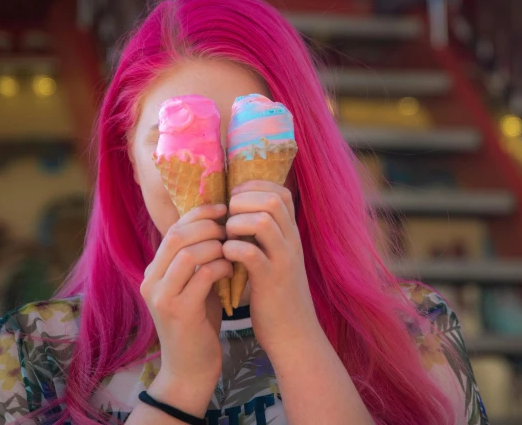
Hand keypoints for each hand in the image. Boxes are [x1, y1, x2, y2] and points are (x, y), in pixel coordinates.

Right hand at [139, 204, 231, 413]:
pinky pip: (201, 276)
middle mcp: (150, 280)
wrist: (190, 369)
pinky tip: (231, 268)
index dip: (199, 214)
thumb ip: (200, 260)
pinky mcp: (177, 311)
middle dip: (208, 225)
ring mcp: (161, 296)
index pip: (173, 228)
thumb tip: (220, 224)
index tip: (223, 208)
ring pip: (187, 253)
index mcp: (154, 271)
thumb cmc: (199, 324)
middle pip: (176, 235)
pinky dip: (220, 266)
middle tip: (230, 225)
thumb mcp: (195, 285)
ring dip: (215, 245)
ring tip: (232, 247)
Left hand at [223, 181, 321, 351]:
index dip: (255, 187)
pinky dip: (233, 249)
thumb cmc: (277, 296)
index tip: (235, 198)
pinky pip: (251, 253)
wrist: (294, 335)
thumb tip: (239, 214)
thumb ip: (265, 237)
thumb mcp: (276, 259)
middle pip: (273, 199)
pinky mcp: (270, 281)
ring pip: (263, 221)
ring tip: (227, 236)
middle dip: (244, 200)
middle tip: (228, 217)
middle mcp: (291, 242)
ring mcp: (283, 261)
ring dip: (237, 223)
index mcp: (291, 235)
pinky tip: (227, 257)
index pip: (280, 192)